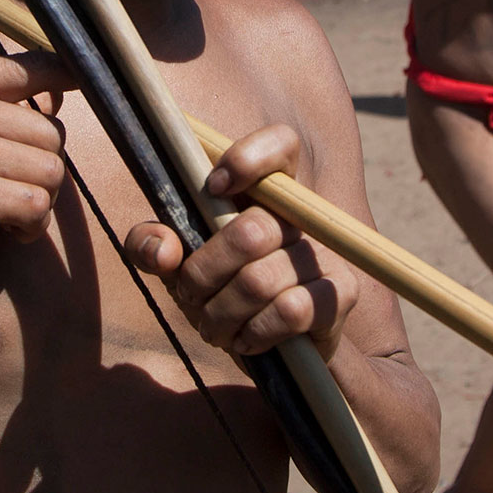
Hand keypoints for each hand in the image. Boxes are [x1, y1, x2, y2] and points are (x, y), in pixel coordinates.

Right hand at [0, 54, 75, 282]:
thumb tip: (62, 90)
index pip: (30, 65)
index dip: (67, 75)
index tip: (78, 86)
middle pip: (52, 134)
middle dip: (44, 170)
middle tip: (16, 193)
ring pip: (52, 171)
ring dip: (41, 202)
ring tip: (10, 215)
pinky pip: (36, 205)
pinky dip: (32, 226)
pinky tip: (9, 231)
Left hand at [125, 124, 358, 360]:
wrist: (273, 349)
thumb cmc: (220, 291)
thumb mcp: (175, 265)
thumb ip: (151, 245)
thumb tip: (161, 250)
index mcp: (267, 192)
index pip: (280, 143)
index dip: (248, 158)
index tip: (211, 188)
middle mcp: (302, 216)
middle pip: (252, 230)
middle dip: (204, 273)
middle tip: (190, 295)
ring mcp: (326, 253)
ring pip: (260, 280)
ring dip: (221, 314)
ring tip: (213, 327)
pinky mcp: (341, 293)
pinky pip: (291, 310)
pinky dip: (255, 332)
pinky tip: (246, 340)